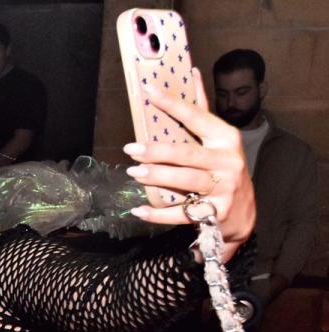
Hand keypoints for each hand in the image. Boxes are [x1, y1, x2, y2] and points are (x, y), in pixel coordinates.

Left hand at [123, 69, 254, 254]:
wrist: (243, 213)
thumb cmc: (224, 171)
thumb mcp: (219, 142)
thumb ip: (202, 114)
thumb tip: (191, 75)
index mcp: (225, 138)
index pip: (197, 117)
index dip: (173, 104)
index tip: (150, 92)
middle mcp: (227, 161)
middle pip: (189, 153)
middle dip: (159, 151)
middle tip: (131, 149)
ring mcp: (224, 188)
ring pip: (187, 180)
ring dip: (159, 176)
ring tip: (134, 172)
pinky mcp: (216, 212)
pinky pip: (183, 213)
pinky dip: (159, 213)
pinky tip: (139, 210)